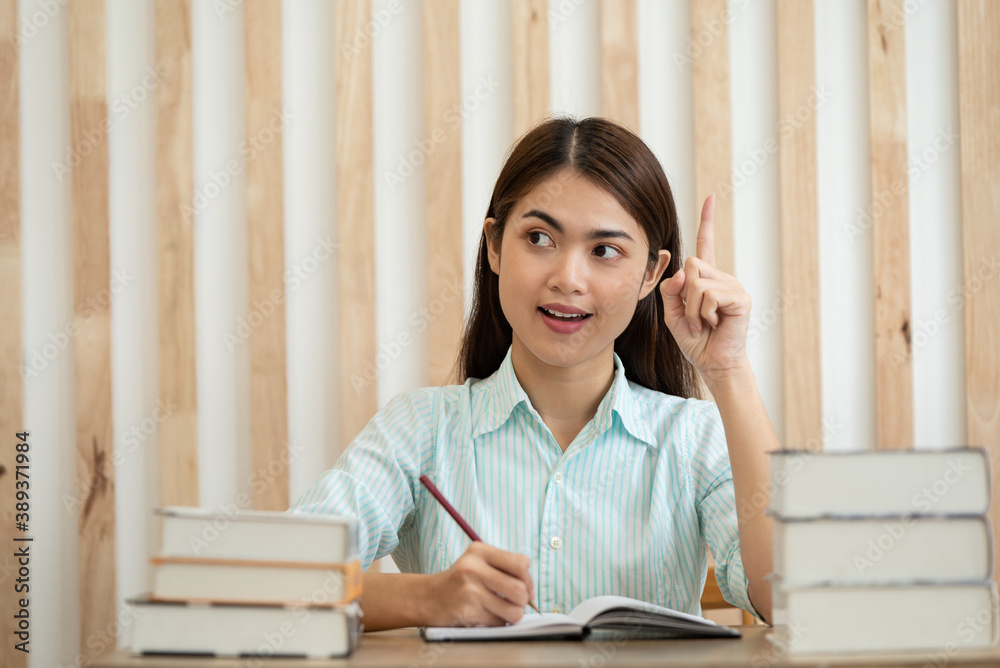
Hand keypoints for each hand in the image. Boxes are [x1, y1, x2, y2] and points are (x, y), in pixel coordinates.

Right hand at [426, 542, 534, 626]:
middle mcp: (474, 568)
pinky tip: (487, 615)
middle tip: (516, 602)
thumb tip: (531, 588)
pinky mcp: (467, 612)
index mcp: (479, 551)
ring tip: (503, 610)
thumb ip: (504, 565)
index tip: (525, 587)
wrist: (427, 597)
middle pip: (520, 589)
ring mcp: (470, 591)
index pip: (521, 563)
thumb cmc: (460, 581)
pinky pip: (499, 623)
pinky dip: (498, 622)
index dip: (528, 579)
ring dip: (513, 614)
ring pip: (514, 610)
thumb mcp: (477, 561)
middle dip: (523, 600)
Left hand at [659, 195, 752, 386]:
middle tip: (695, 318)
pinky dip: (704, 313)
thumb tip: (679, 273)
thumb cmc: (696, 340)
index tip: (710, 198)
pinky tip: (715, 323)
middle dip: (684, 296)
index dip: (707, 222)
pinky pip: (709, 295)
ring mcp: (733, 287)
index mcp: (707, 279)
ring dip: (693, 309)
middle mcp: (722, 278)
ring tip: (705, 323)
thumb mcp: (673, 314)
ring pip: (697, 282)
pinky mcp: (740, 298)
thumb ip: (671, 292)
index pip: (706, 245)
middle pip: (692, 265)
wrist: (713, 362)